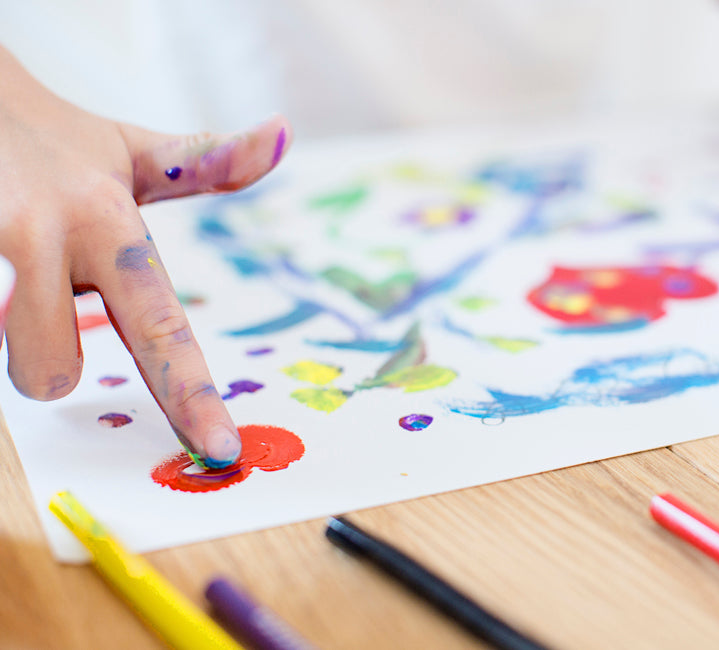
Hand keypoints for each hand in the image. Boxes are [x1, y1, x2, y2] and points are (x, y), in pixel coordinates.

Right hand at [0, 45, 291, 468]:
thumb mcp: (133, 150)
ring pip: (3, 359)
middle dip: (49, 370)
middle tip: (51, 315)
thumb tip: (281, 134)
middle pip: (51, 373)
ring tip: (18, 281)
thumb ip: (207, 162)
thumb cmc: (55, 137)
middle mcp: (47, 237)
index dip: (192, 397)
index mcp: (110, 225)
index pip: (162, 328)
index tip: (223, 452)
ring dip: (13, 338)